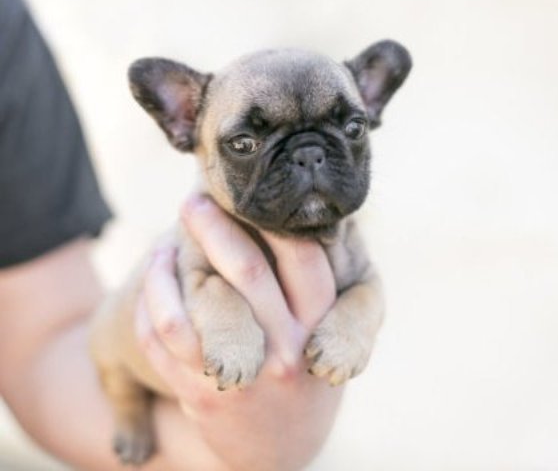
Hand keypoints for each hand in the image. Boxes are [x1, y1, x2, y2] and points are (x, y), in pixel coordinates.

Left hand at [134, 196, 342, 470]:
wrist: (278, 453)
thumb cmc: (305, 380)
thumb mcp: (326, 339)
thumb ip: (314, 291)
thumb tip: (294, 216)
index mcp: (321, 329)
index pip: (304, 256)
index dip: (275, 217)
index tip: (250, 193)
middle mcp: (287, 351)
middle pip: (247, 270)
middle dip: (216, 225)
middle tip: (194, 200)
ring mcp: (244, 375)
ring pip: (192, 307)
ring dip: (168, 267)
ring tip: (162, 244)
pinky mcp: (204, 397)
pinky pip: (164, 341)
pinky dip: (151, 305)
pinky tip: (153, 285)